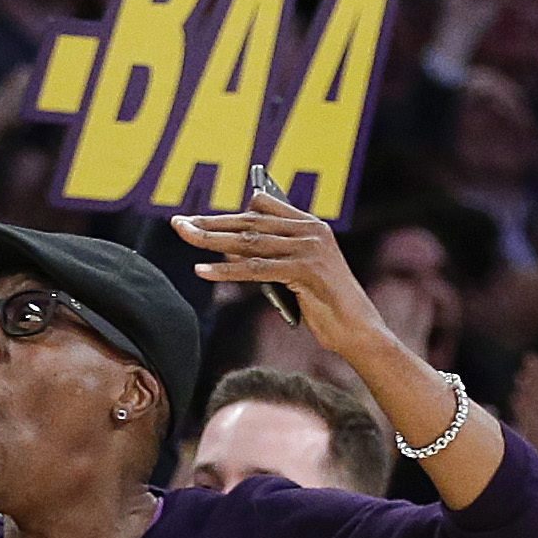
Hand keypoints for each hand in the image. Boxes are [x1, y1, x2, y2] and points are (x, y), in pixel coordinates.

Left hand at [169, 178, 381, 366]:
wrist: (358, 331)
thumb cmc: (327, 307)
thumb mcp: (295, 275)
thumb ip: (270, 257)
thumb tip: (228, 250)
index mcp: (311, 225)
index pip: (264, 207)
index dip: (230, 213)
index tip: (200, 218)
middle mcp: (311, 231)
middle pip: (250, 223)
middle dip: (211, 223)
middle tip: (179, 223)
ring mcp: (309, 248)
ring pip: (249, 243)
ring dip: (211, 240)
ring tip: (184, 237)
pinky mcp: (305, 270)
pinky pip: (256, 269)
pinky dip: (226, 271)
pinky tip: (202, 271)